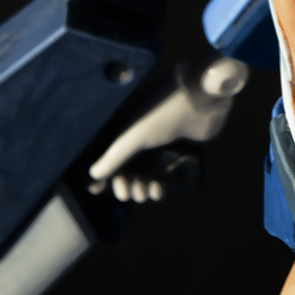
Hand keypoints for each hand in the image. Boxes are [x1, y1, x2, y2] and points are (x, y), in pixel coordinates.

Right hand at [87, 57, 249, 201]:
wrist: (202, 99)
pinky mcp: (177, 147)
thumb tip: (93, 175)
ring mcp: (158, 140)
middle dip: (123, 182)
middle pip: (124, 165)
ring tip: (145, 194)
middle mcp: (137, 131)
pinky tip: (159, 191)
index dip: (102, 171)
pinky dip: (158, 183)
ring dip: (140, 186)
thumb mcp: (134, 136)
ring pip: (143, 170)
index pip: (105, 151)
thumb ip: (114, 157)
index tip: (98, 190)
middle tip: (127, 194)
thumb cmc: (162, 112)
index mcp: (122, 123)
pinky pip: (163, 171)